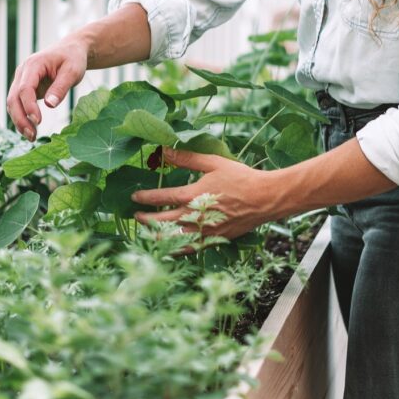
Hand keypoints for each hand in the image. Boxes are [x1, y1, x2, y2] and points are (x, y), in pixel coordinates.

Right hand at [6, 38, 87, 140]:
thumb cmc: (73, 58)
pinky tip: (31, 130)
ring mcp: (22, 81)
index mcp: (33, 65)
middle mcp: (23, 73)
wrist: (71, 50)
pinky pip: (19, 105)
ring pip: (13, 103)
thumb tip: (50, 105)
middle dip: (20, 118)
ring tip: (32, 137)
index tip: (38, 121)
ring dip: (19, 121)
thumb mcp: (72, 71)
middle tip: (32, 136)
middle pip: (13, 98)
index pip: (25, 88)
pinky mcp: (25, 89)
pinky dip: (22, 118)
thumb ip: (61, 87)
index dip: (29, 106)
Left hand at [131, 147, 285, 239]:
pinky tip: (169, 247)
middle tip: (136, 217)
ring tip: (146, 233)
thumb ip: (187, 158)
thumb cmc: (240, 178)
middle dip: (146, 220)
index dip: (145, 197)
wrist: (264, 199)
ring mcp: (204, 231)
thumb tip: (165, 150)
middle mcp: (195, 216)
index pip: (162, 198)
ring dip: (156, 236)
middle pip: (162, 222)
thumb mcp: (213, 163)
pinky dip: (176, 249)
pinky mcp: (214, 240)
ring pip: (173, 238)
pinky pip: (190, 248)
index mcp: (193, 195)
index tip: (135, 197)